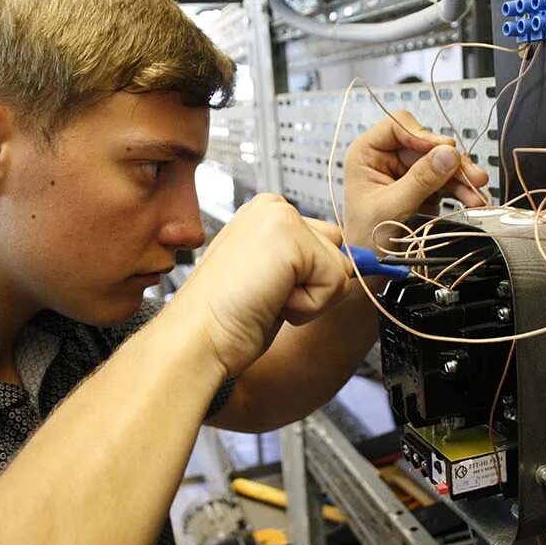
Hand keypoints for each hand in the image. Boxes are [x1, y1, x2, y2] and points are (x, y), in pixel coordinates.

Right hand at [175, 194, 354, 376]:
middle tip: (267, 295)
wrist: (197, 336)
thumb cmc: (225, 318)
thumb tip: (348, 267)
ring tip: (266, 298)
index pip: (323, 244)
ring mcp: (281, 217)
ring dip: (311, 298)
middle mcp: (272, 207)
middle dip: (313, 286)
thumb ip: (304, 265)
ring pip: (340, 267)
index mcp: (264, 215)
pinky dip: (309, 306)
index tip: (267, 290)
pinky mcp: (292, 236)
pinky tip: (271, 300)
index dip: (306, 281)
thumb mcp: (272, 280)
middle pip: (337, 250)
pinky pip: (335, 282)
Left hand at [343, 110, 489, 249]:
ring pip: (442, 162)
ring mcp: (406, 171)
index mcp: (367, 153)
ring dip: (462, 178)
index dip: (422, 135)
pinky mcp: (422, 186)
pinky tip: (473, 200)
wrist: (372, 267)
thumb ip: (421, 179)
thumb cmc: (366, 238)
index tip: (444, 150)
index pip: (398, 125)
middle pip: (427, 144)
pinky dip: (461, 190)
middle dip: (452, 162)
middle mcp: (387, 157)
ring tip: (478, 196)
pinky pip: (447, 180)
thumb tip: (448, 154)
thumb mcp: (392, 206)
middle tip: (473, 176)